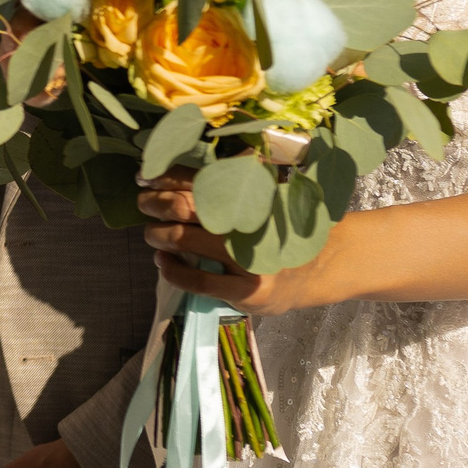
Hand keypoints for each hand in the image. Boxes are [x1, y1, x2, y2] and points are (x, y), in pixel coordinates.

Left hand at [139, 177, 341, 315]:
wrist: (322, 268)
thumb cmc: (281, 230)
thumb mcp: (264, 200)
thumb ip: (230, 188)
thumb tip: (170, 176)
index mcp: (253, 194)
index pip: (201, 179)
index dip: (166, 176)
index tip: (145, 177)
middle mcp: (249, 223)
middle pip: (184, 206)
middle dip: (155, 202)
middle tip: (144, 202)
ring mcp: (248, 259)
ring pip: (183, 239)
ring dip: (157, 234)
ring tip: (152, 233)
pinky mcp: (247, 291)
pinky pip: (196, 281)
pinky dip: (171, 269)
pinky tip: (162, 261)